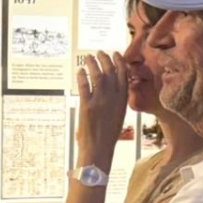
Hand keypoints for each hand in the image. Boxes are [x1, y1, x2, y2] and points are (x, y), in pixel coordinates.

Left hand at [75, 51, 129, 167]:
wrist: (98, 150)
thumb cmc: (107, 135)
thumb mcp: (117, 115)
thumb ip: (116, 101)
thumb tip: (113, 88)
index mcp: (122, 101)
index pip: (123, 75)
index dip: (119, 62)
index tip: (115, 54)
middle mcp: (113, 99)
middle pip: (110, 72)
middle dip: (105, 59)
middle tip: (99, 53)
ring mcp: (100, 101)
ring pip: (97, 76)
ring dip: (92, 64)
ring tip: (88, 57)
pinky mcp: (86, 106)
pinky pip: (84, 86)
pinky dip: (81, 76)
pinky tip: (79, 71)